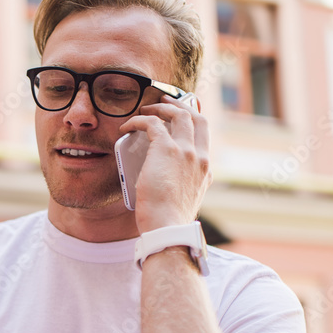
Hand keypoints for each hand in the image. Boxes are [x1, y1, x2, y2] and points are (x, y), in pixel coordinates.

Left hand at [119, 96, 210, 232]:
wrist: (168, 229)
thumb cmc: (167, 223)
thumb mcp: (180, 203)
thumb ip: (176, 190)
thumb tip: (159, 188)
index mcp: (205, 170)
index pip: (203, 138)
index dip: (192, 124)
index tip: (178, 119)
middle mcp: (200, 157)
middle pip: (197, 118)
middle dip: (181, 106)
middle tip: (165, 102)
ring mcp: (186, 152)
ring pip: (179, 114)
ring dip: (161, 107)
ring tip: (146, 109)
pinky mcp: (167, 149)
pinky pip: (152, 123)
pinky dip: (139, 120)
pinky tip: (127, 125)